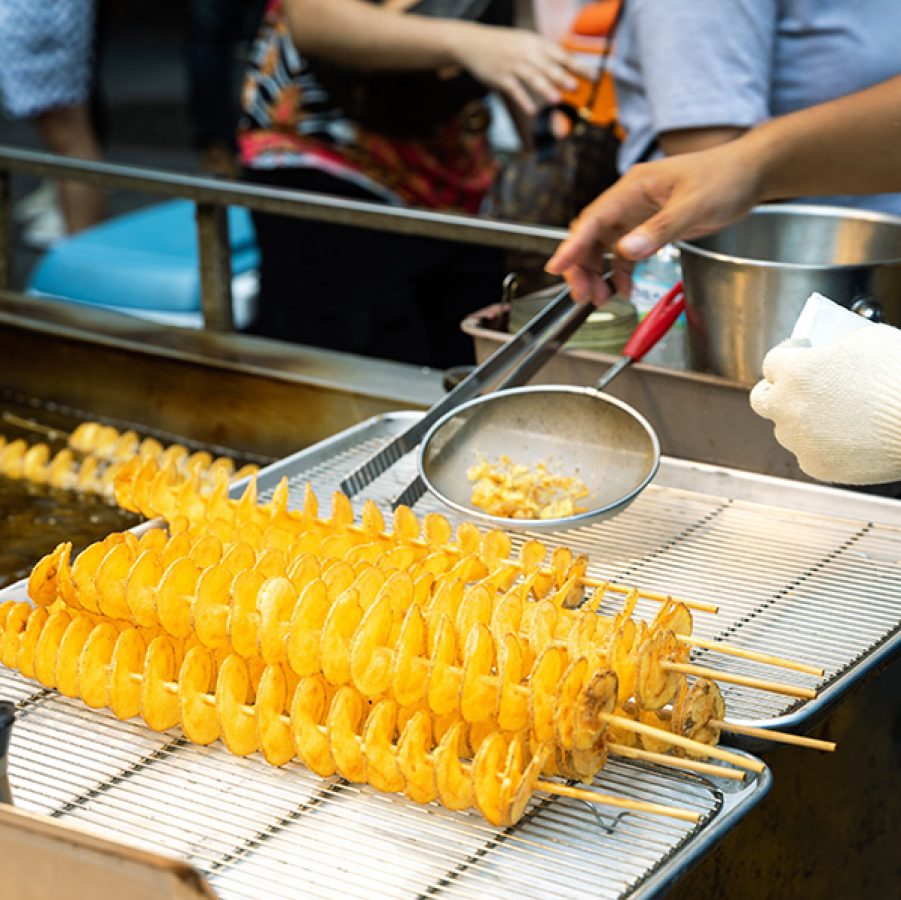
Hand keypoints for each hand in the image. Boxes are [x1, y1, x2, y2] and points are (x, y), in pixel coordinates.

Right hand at [450, 24, 580, 115]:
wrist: (474, 42)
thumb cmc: (505, 45)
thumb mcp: (526, 42)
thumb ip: (545, 55)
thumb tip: (568, 68)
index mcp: (537, 44)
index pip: (562, 55)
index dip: (578, 66)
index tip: (592, 76)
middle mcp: (527, 54)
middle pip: (548, 66)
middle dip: (562, 77)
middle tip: (575, 87)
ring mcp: (513, 66)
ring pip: (532, 78)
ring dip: (544, 89)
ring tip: (556, 100)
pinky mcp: (501, 78)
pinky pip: (514, 90)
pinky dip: (523, 100)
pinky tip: (532, 110)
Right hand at [545, 139, 763, 303]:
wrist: (750, 173)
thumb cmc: (725, 178)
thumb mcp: (693, 205)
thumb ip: (659, 229)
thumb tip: (626, 250)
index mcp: (634, 188)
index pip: (593, 219)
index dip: (572, 245)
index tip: (556, 267)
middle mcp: (629, 200)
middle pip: (591, 235)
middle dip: (581, 267)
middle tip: (583, 295)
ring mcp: (637, 213)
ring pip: (603, 247)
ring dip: (597, 273)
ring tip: (600, 298)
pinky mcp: (648, 225)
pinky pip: (623, 252)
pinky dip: (619, 272)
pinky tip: (624, 288)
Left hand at [749, 324, 900, 484]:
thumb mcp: (869, 340)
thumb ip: (835, 347)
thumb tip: (826, 352)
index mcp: (797, 372)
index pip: (773, 361)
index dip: (788, 353)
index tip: (799, 351)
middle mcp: (789, 407)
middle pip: (762, 399)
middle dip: (774, 390)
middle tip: (790, 386)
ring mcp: (800, 440)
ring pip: (786, 429)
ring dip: (798, 420)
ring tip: (825, 413)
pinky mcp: (817, 466)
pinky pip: (809, 453)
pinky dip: (820, 445)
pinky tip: (843, 436)